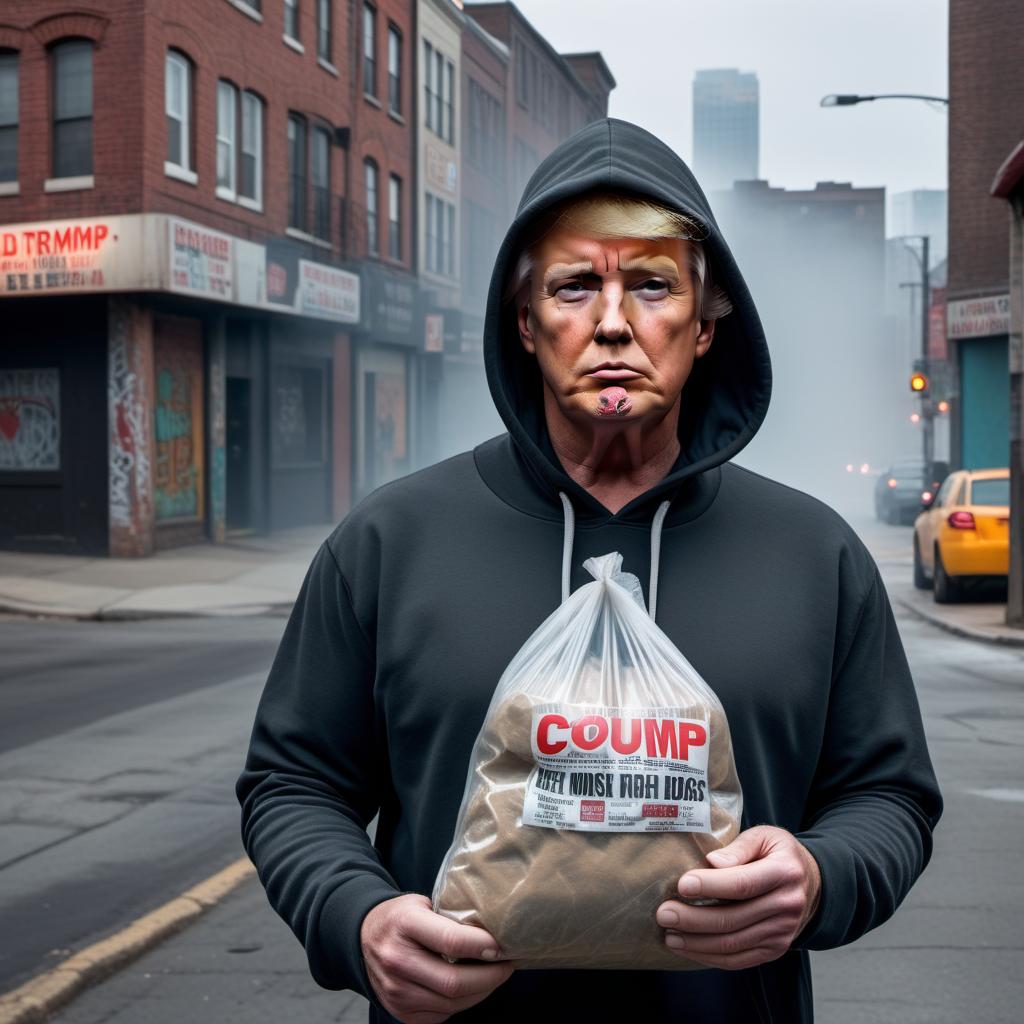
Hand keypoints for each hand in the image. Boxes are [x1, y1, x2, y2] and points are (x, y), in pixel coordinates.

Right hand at [360, 894, 513, 1022]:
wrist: (363, 937)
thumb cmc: (401, 917)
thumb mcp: (422, 903)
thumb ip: (451, 918)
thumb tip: (493, 934)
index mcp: (405, 925)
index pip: (451, 941)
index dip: (483, 946)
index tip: (503, 946)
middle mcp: (397, 961)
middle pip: (454, 982)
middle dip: (490, 976)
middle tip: (507, 964)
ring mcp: (397, 991)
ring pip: (452, 1003)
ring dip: (481, 992)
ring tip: (495, 975)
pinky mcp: (401, 1012)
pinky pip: (443, 1015)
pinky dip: (463, 1003)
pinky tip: (473, 988)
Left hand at [656, 825, 821, 969]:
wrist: (811, 884)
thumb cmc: (779, 854)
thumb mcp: (765, 837)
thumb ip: (739, 847)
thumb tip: (712, 862)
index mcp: (783, 872)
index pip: (742, 884)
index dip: (710, 886)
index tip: (682, 885)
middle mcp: (786, 906)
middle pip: (733, 919)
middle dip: (693, 919)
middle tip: (664, 913)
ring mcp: (781, 933)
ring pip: (732, 944)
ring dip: (696, 942)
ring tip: (668, 934)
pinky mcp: (774, 950)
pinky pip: (738, 959)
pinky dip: (709, 957)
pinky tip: (687, 948)